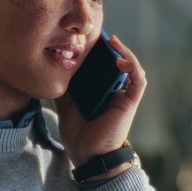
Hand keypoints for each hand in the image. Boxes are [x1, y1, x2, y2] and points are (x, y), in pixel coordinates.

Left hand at [56, 34, 145, 169]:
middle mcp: (114, 91)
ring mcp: (124, 96)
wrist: (89, 156)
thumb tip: (54, 70)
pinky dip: (131, 65)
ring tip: (110, 40)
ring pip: (130, 67)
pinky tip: (119, 59)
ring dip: (123, 52)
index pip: (101, 67)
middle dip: (108, 47)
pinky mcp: (130, 101)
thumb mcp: (65, 106)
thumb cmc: (79, 136)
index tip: (85, 39)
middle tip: (96, 34)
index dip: (97, 52)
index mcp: (100, 92)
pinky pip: (137, 79)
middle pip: (115, 64)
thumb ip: (64, 90)